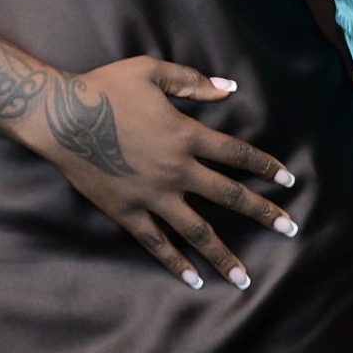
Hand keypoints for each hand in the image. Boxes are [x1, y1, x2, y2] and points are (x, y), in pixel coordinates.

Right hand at [30, 56, 296, 289]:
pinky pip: (156, 244)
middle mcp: (176, 170)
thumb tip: (230, 87)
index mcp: (186, 134)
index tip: (289, 180)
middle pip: (228, 196)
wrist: (62, 117)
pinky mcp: (127, 213)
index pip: (237, 154)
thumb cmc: (108, 87)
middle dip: (262, 213)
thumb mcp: (153, 72)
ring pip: (197, 231)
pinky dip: (175, 264)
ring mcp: (152, 196)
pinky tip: (193, 280)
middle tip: (290, 229)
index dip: (265, 166)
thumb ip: (194, 82)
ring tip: (245, 278)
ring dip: (223, 255)